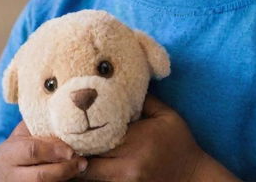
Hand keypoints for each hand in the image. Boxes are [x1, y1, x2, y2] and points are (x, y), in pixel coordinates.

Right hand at [0, 120, 88, 181]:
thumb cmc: (7, 154)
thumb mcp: (16, 137)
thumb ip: (35, 126)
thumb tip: (63, 110)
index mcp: (10, 153)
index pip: (32, 151)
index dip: (53, 151)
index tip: (71, 150)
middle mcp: (12, 175)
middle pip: (41, 176)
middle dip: (64, 169)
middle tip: (83, 161)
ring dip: (64, 179)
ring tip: (80, 169)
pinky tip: (69, 178)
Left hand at [77, 94, 205, 181]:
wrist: (193, 178)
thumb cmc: (179, 143)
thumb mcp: (166, 115)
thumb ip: (144, 100)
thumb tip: (121, 84)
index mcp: (135, 142)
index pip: (96, 136)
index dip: (78, 131)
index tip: (68, 121)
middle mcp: (126, 167)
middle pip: (87, 159)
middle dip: (73, 148)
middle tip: (61, 135)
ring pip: (89, 175)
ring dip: (78, 163)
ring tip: (67, 150)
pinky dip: (91, 173)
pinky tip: (83, 163)